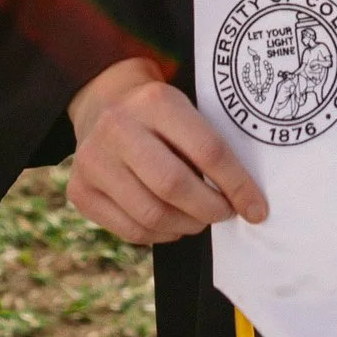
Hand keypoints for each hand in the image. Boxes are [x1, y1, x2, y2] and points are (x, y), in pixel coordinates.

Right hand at [66, 55, 269, 245]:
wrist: (103, 101)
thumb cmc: (160, 113)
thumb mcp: (186, 108)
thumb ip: (210, 147)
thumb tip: (246, 201)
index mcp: (155, 101)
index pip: (207, 150)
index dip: (237, 185)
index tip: (257, 208)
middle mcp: (117, 128)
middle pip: (174, 186)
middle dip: (210, 209)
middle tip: (225, 213)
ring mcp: (92, 161)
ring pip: (152, 215)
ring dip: (187, 226)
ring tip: (198, 218)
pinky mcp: (80, 191)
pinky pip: (130, 231)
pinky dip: (160, 235)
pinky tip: (172, 223)